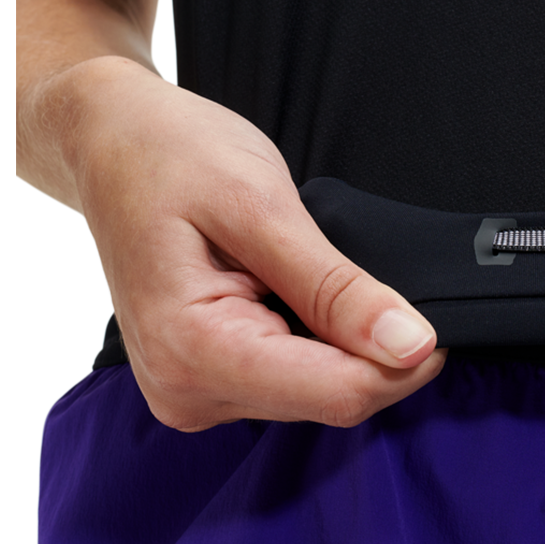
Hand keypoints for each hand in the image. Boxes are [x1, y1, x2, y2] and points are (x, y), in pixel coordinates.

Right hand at [71, 57, 446, 430]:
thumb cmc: (169, 156)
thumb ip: (337, 288)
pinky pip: (295, 382)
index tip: (434, 318)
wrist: (110, 142)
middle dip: (378, 353)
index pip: (338, 393)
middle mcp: (187, 392)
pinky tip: (308, 300)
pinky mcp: (206, 383)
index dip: (403, 361)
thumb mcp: (262, 207)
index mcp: (193, 351)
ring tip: (325, 280)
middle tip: (381, 284)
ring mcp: (193, 393)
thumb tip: (411, 345)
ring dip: (349, 349)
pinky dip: (322, 346)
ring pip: (320, 396)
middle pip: (333, 400)